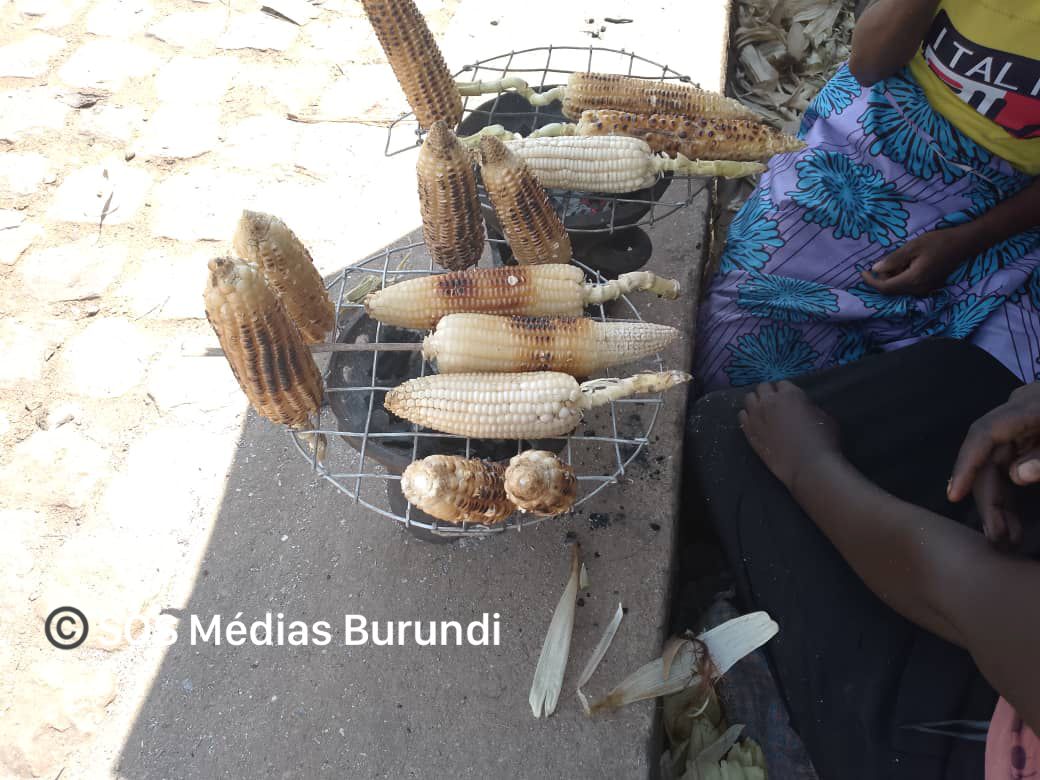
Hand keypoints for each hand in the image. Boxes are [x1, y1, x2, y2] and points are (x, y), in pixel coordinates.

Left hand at [739, 381, 841, 490]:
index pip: (782, 384)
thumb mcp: (824, 417)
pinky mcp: (749, 431)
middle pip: (763, 387)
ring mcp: (756, 416)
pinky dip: (747, 416)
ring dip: (756, 402)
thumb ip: (810, 407)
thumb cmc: (823, 441)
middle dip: (769, 393)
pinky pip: (742, 416)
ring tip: (763, 411)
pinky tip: (754, 421)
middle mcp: (769, 401)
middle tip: (775, 404)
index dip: (786, 391)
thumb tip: (803, 407)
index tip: (789, 399)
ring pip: (749, 398)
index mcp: (790, 394)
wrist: (808, 467)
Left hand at [861, 228, 969, 295]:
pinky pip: (908, 286)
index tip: (862, 272)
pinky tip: (907, 264)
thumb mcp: (912, 246)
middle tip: (887, 259)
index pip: (885, 287)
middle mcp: (919, 289)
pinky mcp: (928, 287)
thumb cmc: (938, 242)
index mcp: (913, 280)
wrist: (962, 244)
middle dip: (883, 277)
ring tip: (901, 259)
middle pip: (891, 290)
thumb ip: (893, 260)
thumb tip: (876, 269)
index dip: (871, 282)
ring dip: (893, 277)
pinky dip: (901, 277)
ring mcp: (925, 290)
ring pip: (899, 289)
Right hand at [949, 383, 1039, 546]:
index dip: (967, 464)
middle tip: (995, 535)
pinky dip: (1010, 494)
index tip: (955, 495)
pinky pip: (1011, 465)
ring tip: (1004, 537)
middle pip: (989, 455)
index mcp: (1031, 405)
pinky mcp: (1032, 437)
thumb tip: (1018, 475)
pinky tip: (1012, 521)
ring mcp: (1026, 423)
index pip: (985, 433)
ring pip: (998, 465)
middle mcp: (1020, 410)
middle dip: (988, 496)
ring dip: (999, 501)